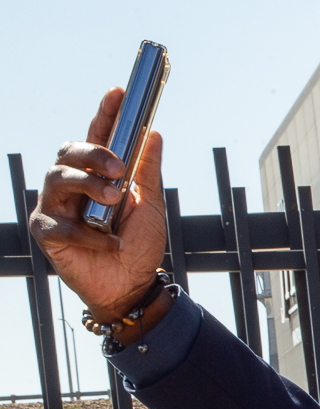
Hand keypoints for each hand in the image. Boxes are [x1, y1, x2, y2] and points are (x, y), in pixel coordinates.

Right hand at [28, 89, 167, 318]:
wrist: (133, 286)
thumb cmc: (139, 245)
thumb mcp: (150, 205)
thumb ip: (147, 171)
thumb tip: (154, 133)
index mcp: (96, 174)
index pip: (97, 136)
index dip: (105, 113)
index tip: (119, 92)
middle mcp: (72, 185)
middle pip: (68, 153)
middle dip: (93, 154)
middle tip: (118, 169)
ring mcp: (56, 206)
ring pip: (58, 178)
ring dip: (88, 186)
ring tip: (114, 200)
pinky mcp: (47, 232)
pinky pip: (61, 223)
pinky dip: (89, 233)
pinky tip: (109, 242)